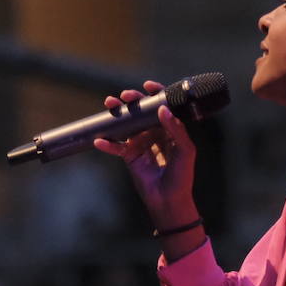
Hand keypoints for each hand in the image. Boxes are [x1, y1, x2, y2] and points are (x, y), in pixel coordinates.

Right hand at [92, 80, 197, 223]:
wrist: (169, 199)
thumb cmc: (182, 175)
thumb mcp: (185, 150)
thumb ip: (175, 129)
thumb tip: (162, 109)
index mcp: (170, 128)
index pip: (163, 106)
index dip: (155, 93)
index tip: (147, 86)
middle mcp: (155, 131)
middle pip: (141, 111)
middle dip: (132, 100)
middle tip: (125, 96)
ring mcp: (141, 142)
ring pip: (126, 124)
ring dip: (117, 114)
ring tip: (110, 106)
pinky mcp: (129, 155)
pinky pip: (116, 146)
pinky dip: (108, 144)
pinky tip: (100, 141)